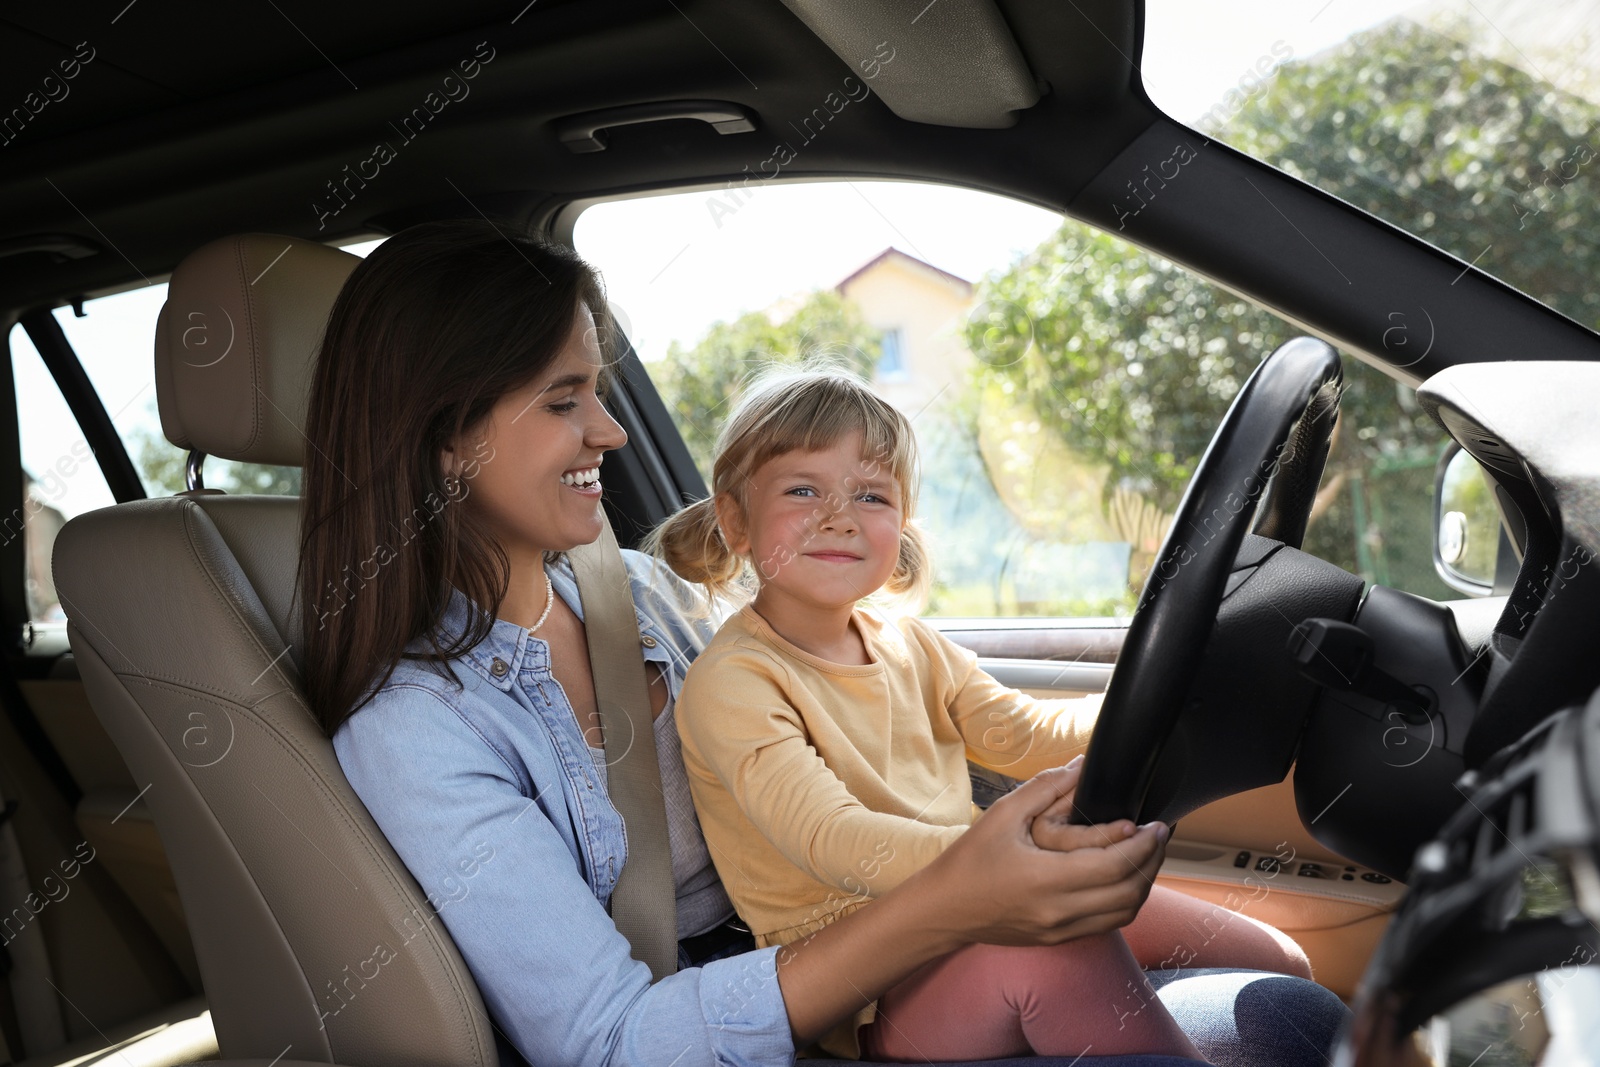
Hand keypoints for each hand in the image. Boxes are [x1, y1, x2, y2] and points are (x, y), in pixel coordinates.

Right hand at [910, 760, 1169, 950]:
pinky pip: (1107, 924)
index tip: (1156, 824)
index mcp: (1046, 879)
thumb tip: (1081, 766)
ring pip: (1124, 913)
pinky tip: (1122, 879)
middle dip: (1153, 862)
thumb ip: (1047, 788)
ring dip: (1143, 884)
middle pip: (1130, 892)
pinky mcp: (1059, 939)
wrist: (944, 910)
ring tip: (1147, 856)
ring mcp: (1061, 930)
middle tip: (1160, 835)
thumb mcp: (1004, 814)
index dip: (1144, 844)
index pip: (1116, 865)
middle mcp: (1059, 911)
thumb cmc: (969, 860)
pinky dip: (1125, 901)